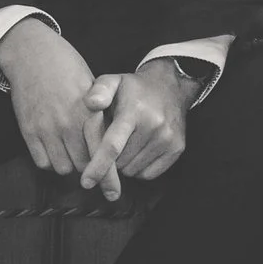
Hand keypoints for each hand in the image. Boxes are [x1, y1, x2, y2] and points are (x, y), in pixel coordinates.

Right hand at [0, 18, 103, 177]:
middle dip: (89, 167)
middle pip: (84, 165)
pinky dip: (51, 161)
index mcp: (89, 112)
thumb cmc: (67, 67)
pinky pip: (42, 162)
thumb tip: (107, 146)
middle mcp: (68, 124)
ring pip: (63, 167)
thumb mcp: (92, 88)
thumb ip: (99, 117)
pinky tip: (55, 148)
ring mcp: (46, 128)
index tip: (114, 193)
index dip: (109, 177)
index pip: (102, 153)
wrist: (32, 54)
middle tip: (90, 162)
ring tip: (71, 152)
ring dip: (69, 164)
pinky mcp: (28, 131)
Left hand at [78, 63, 199, 198]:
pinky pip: (149, 174)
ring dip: (124, 164)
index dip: (98, 167)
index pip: (113, 146)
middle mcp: (153, 126)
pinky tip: (138, 150)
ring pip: (133, 170)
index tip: (86, 183)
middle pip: (120, 162)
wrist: (171, 86)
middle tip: (111, 141)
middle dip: (109, 159)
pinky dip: (138, 168)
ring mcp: (167, 139)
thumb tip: (91, 104)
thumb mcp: (113, 80)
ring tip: (126, 142)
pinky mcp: (177, 149)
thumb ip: (99, 90)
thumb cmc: (134, 88)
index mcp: (133, 111)